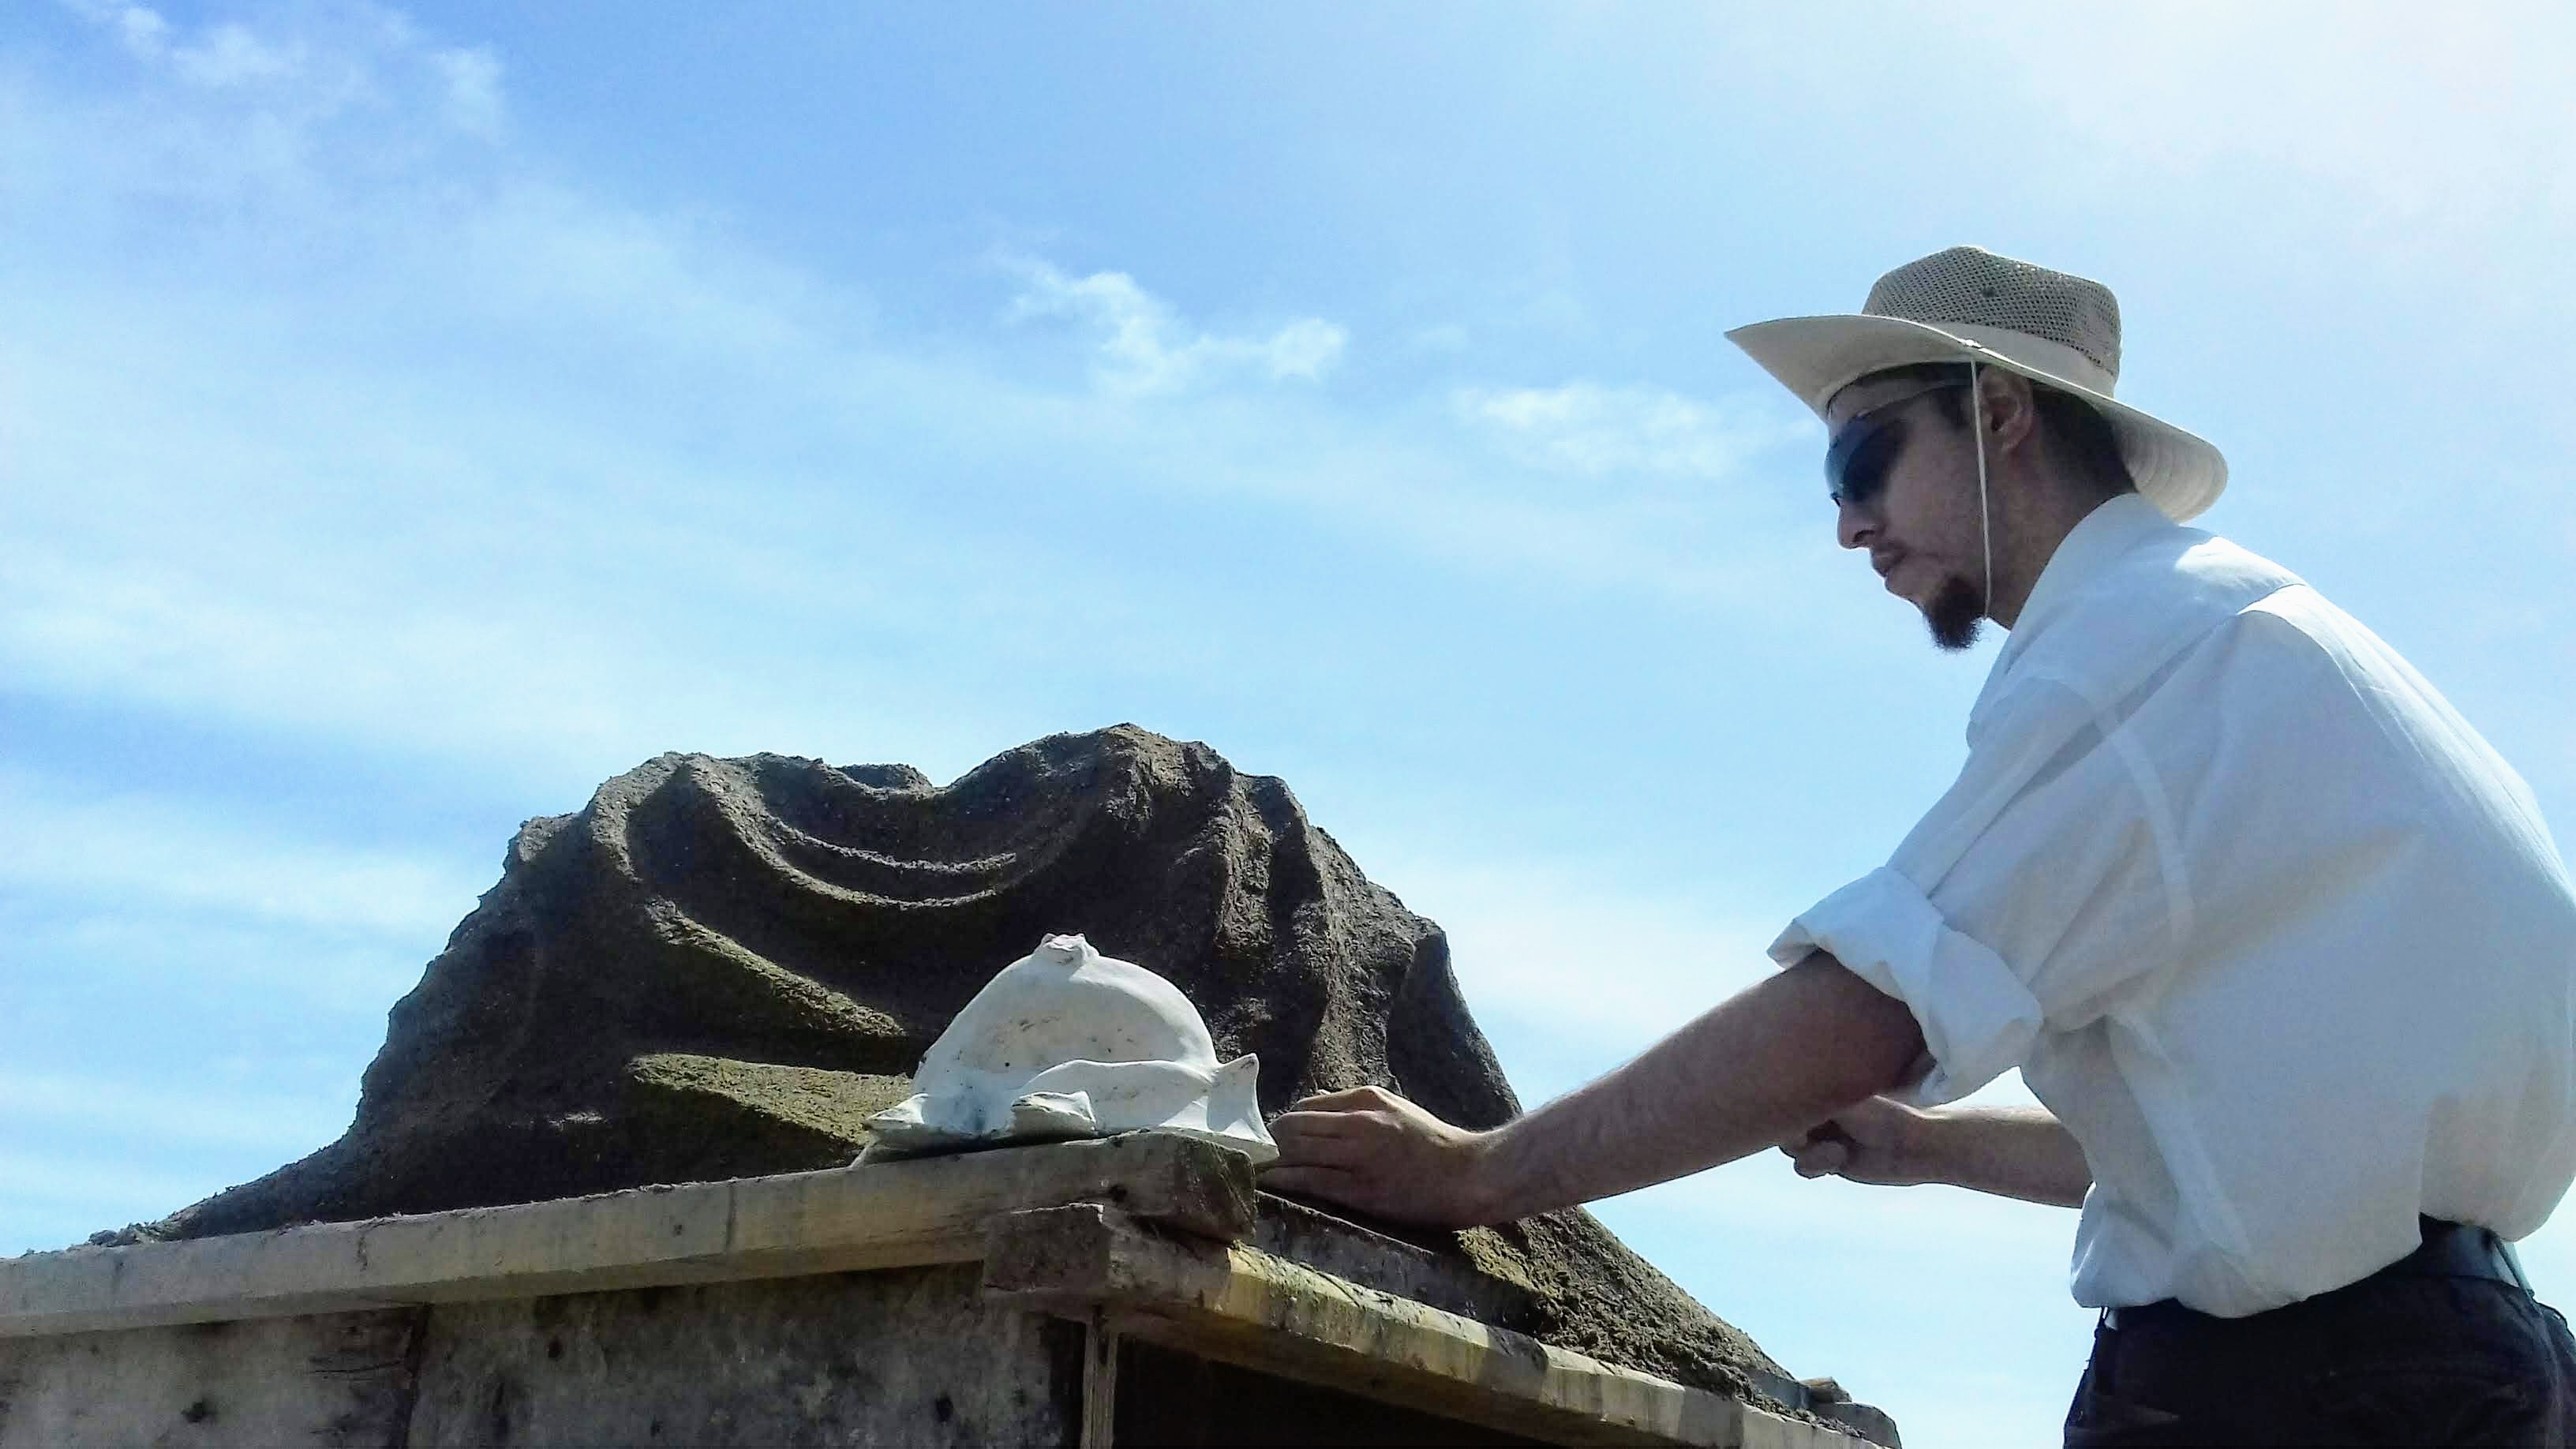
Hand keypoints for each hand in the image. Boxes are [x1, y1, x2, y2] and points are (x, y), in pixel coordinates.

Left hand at [1262, 1085, 1496, 1226]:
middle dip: (1269, 1142)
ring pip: (1296, 1152)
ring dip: (1270, 1161)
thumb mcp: (1395, 1108)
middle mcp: (1358, 1124)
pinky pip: (1309, 1181)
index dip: (1283, 1123)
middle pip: (1293, 1127)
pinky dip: (1283, 1180)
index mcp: (1366, 1100)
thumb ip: (1354, 1105)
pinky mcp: (1360, 1190)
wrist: (1467, 1175)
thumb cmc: (1432, 1141)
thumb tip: (1313, 1108)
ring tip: (1254, 1169)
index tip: (1272, 1138)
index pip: (1306, 1107)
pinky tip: (1268, 1183)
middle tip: (1256, 1155)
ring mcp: (1358, 1158)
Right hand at [1781, 1095, 1938, 1186]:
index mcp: (1823, 1087)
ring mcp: (1824, 1136)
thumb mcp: (1842, 1103)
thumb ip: (1807, 1100)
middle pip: (1781, 1123)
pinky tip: (1840, 1159)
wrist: (1916, 1147)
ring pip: (1791, 1149)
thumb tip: (1775, 1095)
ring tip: (1836, 1151)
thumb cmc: (1884, 1116)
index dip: (1781, 1106)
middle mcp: (1820, 1110)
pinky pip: (1804, 1167)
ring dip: (1810, 1152)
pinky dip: (1818, 1164)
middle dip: (1794, 1134)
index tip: (1797, 1115)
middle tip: (1810, 1136)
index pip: (1783, 1094)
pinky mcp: (1831, 1161)